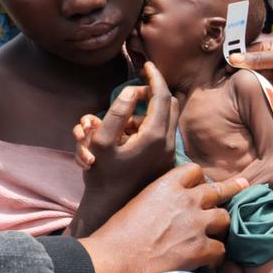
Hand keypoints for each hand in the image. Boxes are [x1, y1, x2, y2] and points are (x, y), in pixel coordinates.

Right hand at [69, 61, 180, 235]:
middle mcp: (168, 143)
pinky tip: (126, 137)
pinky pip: (161, 134)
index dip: (154, 76)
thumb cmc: (101, 173)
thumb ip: (117, 111)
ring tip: (122, 122)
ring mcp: (169, 154)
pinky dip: (146, 128)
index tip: (146, 65)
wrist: (109, 207)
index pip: (162, 94)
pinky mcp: (165, 162)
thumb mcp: (101, 140)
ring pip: (165, 120)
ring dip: (146, 113)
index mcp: (156, 135)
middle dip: (153, 93)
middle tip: (135, 90)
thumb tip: (134, 90)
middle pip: (170, 104)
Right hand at [80, 164, 248, 272]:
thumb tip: (167, 205)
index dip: (199, 179)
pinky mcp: (200, 249)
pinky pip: (222, 249)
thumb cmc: (117, 233)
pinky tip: (209, 260)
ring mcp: (196, 224)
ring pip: (224, 218)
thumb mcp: (139, 201)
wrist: (114, 259)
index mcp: (167, 185)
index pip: (195, 171)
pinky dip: (216, 255)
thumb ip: (160, 197)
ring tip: (215, 234)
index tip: (199, 186)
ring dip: (219, 226)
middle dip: (230, 189)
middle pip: (219, 190)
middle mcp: (187, 200)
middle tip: (243, 186)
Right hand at [228, 41, 272, 106]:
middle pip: (244, 69)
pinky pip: (258, 96)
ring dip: (243, 87)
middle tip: (223, 81)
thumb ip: (259, 59)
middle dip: (236, 74)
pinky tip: (242, 101)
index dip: (234, 59)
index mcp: (267, 50)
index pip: (245, 53)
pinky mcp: (272, 94)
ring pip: (250, 83)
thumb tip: (233, 58)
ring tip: (229, 92)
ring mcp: (268, 80)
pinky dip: (252, 98)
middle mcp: (265, 65)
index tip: (224, 66)